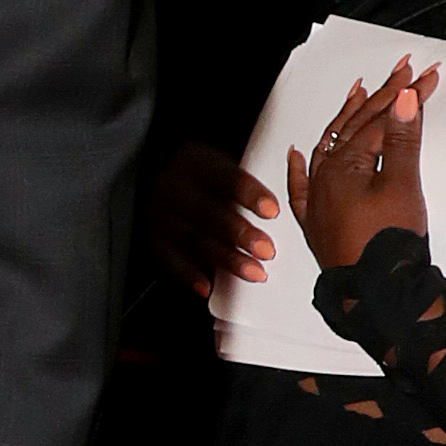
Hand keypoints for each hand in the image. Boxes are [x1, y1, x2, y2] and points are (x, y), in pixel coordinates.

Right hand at [147, 141, 279, 295]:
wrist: (178, 183)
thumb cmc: (214, 178)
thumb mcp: (231, 164)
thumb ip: (254, 175)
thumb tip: (292, 184)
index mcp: (194, 160)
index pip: (223, 176)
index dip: (248, 193)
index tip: (272, 211)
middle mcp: (172, 185)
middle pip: (206, 211)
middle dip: (239, 233)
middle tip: (266, 250)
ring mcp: (160, 213)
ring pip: (191, 239)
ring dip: (224, 258)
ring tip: (252, 272)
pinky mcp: (153, 238)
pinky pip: (169, 259)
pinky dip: (190, 275)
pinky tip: (209, 286)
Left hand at [287, 57, 437, 275]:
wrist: (376, 295)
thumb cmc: (388, 242)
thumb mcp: (402, 185)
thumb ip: (401, 140)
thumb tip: (404, 99)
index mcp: (344, 165)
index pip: (380, 120)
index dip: (406, 96)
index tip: (428, 76)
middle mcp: (324, 178)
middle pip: (354, 127)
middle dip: (382, 97)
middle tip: (404, 71)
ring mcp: (319, 201)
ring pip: (328, 148)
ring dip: (345, 119)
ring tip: (358, 92)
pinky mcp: (318, 224)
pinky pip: (300, 188)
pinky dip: (299, 168)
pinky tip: (296, 154)